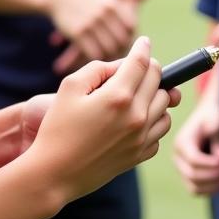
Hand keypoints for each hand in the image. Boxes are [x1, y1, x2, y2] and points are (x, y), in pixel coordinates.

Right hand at [23, 36, 176, 204]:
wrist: (52, 175)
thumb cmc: (56, 129)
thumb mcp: (70, 87)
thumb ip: (99, 68)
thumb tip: (122, 66)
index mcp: (118, 96)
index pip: (142, 63)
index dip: (144, 48)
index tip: (144, 43)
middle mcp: (135, 116)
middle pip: (159, 81)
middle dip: (150, 69)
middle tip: (138, 68)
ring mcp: (140, 138)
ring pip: (166, 106)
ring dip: (156, 95)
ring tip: (138, 95)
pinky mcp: (139, 155)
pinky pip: (159, 131)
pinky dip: (153, 121)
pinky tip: (137, 119)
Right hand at [47, 0, 151, 73]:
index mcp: (114, 3)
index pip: (131, 27)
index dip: (132, 37)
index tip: (131, 45)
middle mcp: (104, 12)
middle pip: (121, 39)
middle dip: (123, 51)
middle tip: (123, 61)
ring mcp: (90, 23)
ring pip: (108, 47)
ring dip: (111, 57)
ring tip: (112, 64)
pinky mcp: (77, 33)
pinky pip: (92, 52)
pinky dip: (97, 58)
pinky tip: (98, 62)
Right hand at [173, 99, 218, 195]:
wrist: (209, 114)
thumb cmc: (214, 115)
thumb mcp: (216, 121)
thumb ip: (218, 139)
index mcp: (182, 141)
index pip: (194, 159)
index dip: (211, 164)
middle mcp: (178, 156)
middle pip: (192, 175)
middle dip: (213, 175)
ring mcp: (181, 167)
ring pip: (193, 187)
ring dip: (212, 186)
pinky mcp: (188, 174)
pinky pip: (195, 190)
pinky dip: (209, 190)